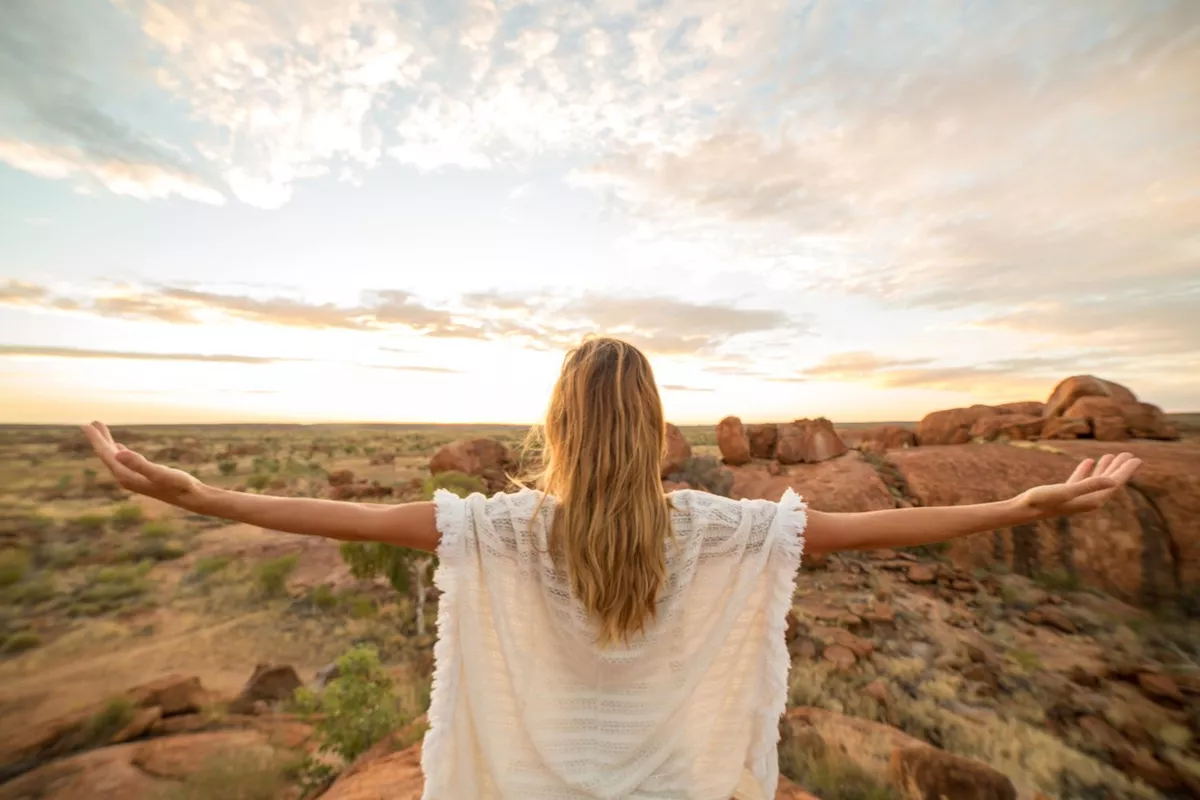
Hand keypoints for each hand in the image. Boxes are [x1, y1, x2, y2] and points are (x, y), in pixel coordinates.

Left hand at [81, 421, 205, 508]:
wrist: (192, 498)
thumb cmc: (179, 486)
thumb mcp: (160, 473)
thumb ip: (139, 464)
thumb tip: (118, 453)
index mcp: (127, 476)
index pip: (107, 455)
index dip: (97, 440)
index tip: (87, 425)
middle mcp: (127, 478)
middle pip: (108, 456)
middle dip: (100, 439)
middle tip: (91, 423)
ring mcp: (134, 478)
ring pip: (116, 458)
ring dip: (109, 443)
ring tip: (102, 430)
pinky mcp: (143, 477)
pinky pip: (125, 462)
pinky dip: (119, 451)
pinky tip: (120, 448)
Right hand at [1016, 452, 1141, 519]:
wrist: (1024, 510)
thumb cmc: (1043, 500)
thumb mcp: (1067, 490)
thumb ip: (1090, 485)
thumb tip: (1113, 480)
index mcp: (1092, 500)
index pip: (1113, 483)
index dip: (1125, 471)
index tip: (1136, 459)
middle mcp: (1087, 500)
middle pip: (1108, 482)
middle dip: (1118, 468)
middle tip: (1129, 454)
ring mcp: (1077, 497)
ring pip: (1095, 480)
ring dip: (1104, 468)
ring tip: (1111, 455)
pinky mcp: (1066, 494)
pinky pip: (1081, 480)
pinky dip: (1087, 471)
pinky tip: (1088, 462)